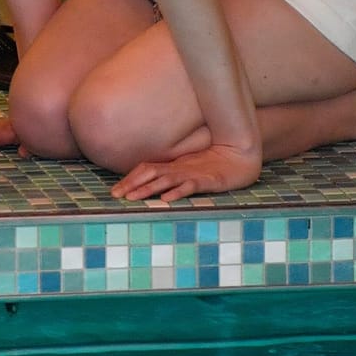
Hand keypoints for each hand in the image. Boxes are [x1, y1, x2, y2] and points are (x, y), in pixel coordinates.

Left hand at [110, 143, 261, 201]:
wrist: (241, 156)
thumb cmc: (213, 164)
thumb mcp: (188, 169)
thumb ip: (171, 174)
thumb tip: (150, 184)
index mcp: (173, 166)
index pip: (146, 169)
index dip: (129, 179)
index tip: (115, 191)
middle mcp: (179, 168)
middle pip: (150, 172)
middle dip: (132, 184)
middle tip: (115, 195)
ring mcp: (192, 174)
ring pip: (166, 180)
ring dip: (148, 189)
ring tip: (133, 198)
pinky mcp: (208, 180)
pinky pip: (190, 186)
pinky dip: (177, 192)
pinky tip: (166, 199)